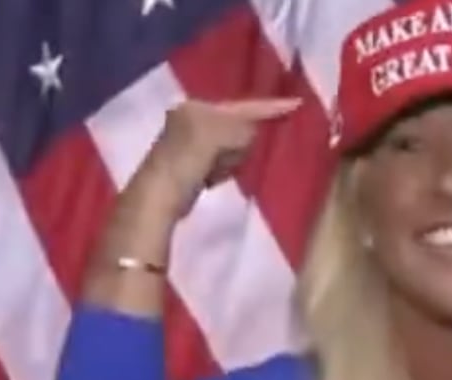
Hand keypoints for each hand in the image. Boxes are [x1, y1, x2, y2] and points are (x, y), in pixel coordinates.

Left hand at [129, 96, 302, 219]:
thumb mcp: (216, 137)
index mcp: (193, 109)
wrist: (155, 203)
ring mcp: (184, 146)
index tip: (296, 104)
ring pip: (228, 142)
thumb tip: (252, 130)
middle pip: (233, 122)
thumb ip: (237, 127)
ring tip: (235, 166)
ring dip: (238, 152)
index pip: (238, 105)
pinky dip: (227, 165)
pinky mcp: (186, 169)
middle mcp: (186, 120)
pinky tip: (224, 176)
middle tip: (253, 148)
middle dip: (247, 133)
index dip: (266, 106)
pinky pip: (219, 160)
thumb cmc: (184, 166)